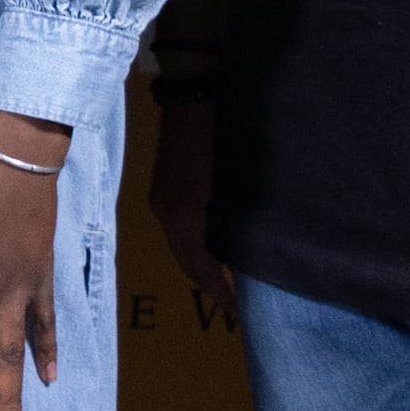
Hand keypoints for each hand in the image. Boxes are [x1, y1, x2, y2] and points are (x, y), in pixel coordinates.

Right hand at [151, 89, 234, 314]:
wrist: (194, 98)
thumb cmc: (220, 135)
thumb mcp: (234, 180)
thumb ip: (235, 219)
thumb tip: (247, 255)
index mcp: (182, 214)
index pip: (199, 265)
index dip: (218, 291)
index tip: (237, 313)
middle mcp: (166, 213)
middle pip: (186, 261)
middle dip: (208, 286)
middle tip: (233, 308)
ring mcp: (162, 201)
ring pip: (182, 247)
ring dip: (202, 268)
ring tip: (226, 285)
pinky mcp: (166, 191)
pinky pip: (181, 232)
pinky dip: (197, 249)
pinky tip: (215, 252)